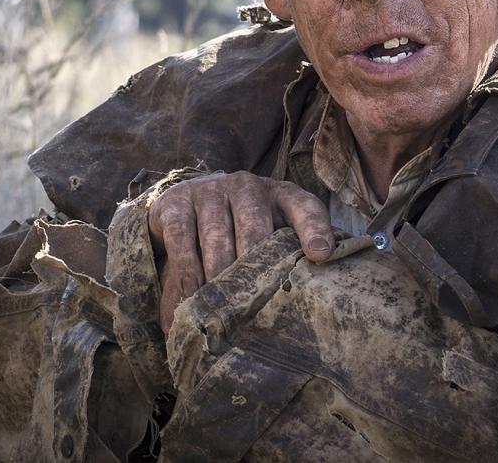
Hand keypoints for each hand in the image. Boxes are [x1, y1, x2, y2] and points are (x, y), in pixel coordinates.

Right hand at [148, 171, 332, 331]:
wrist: (184, 205)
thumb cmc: (238, 230)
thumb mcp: (266, 236)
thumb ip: (284, 259)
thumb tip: (305, 303)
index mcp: (280, 195)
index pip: (304, 207)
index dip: (314, 230)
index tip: (320, 256)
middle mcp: (247, 186)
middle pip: (255, 225)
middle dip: (254, 264)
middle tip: (254, 301)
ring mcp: (210, 191)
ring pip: (217, 235)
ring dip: (218, 276)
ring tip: (221, 310)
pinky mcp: (177, 203)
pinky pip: (182, 240)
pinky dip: (185, 274)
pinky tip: (188, 300)